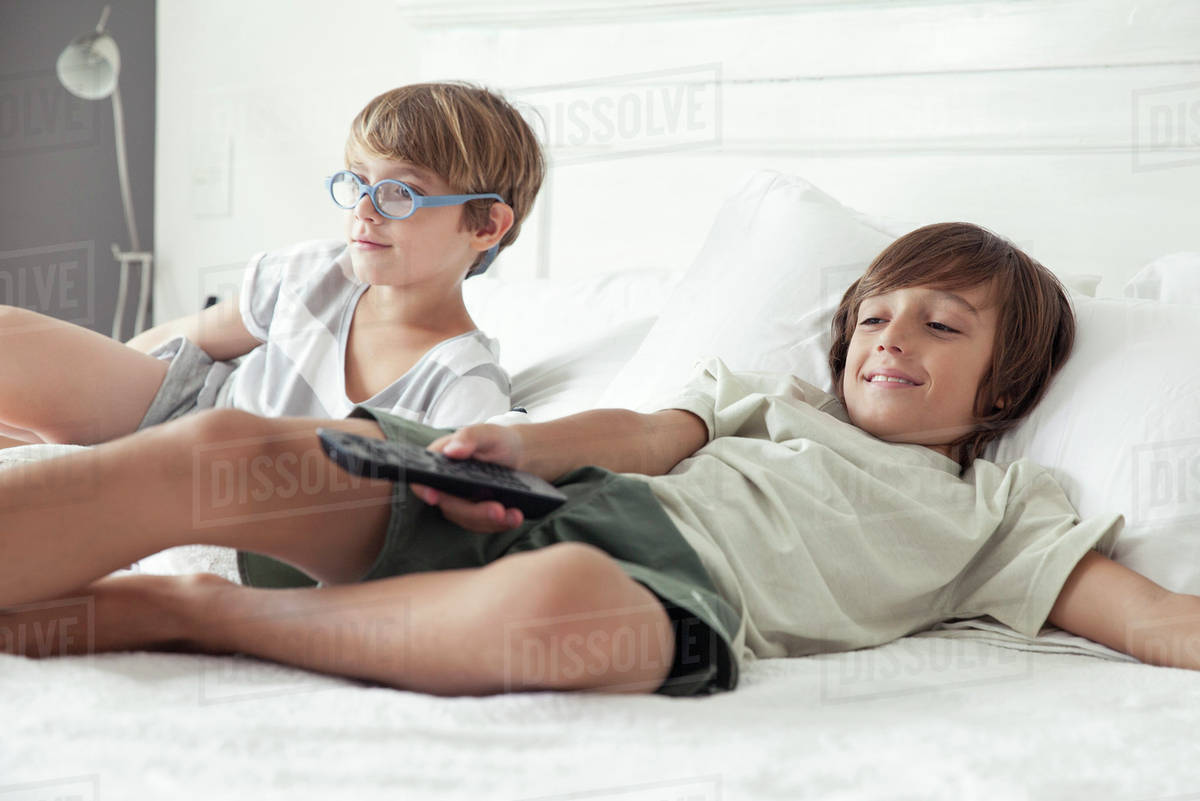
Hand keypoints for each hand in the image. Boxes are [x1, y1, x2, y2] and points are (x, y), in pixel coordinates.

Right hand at [410, 424, 527, 532]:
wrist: (518, 456)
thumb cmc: (497, 441)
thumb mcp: (487, 433)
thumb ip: (469, 437)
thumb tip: (452, 450)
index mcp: (440, 462)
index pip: (422, 479)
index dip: (424, 489)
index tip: (434, 497)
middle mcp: (445, 485)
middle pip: (449, 506)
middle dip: (473, 512)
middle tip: (498, 510)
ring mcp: (459, 502)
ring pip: (467, 519)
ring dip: (491, 521)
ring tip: (514, 516)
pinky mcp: (474, 514)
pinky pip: (482, 525)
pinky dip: (500, 524)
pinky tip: (515, 518)